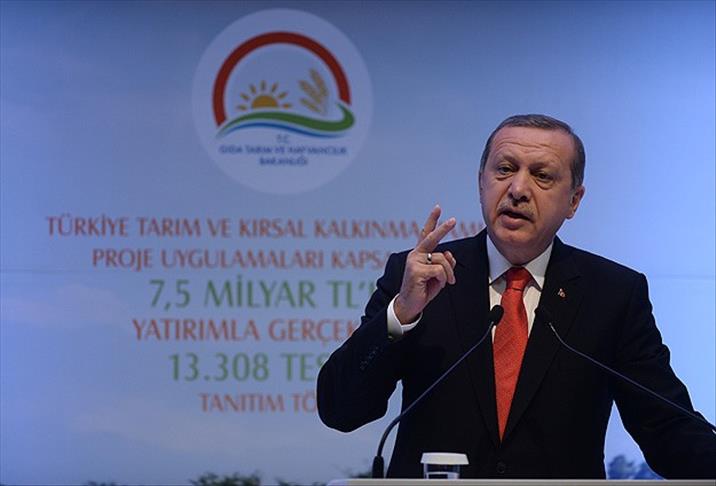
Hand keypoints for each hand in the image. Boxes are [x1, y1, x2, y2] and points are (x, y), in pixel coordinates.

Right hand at [394, 205, 456, 323]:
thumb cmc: (423, 289)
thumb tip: (449, 254)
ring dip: (449, 273)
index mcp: (420, 254)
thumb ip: (444, 263)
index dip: (432, 220)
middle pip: (432, 238)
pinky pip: (440, 271)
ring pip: (443, 260)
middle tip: (453, 220)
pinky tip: (439, 285)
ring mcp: (414, 261)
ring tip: (446, 282)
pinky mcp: (416, 271)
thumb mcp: (438, 275)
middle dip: (443, 228)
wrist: (409, 305)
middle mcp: (415, 255)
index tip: (438, 208)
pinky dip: (444, 279)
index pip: (426, 234)